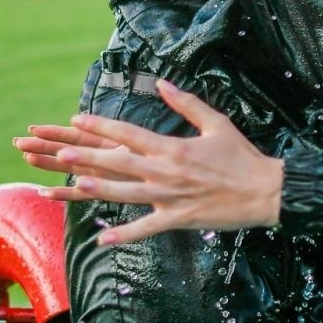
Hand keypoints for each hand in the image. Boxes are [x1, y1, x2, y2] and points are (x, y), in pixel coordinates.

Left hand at [32, 80, 283, 244]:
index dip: (100, 126)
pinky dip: (124, 234)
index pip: (128, 134)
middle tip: (56, 151)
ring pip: (124, 194)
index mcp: (172, 147)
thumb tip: (163, 84)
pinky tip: (102, 238)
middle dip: (83, 155)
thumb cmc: (242, 156)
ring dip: (95, 190)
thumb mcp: (217, 123)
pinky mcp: (177, 220)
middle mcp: (165, 172)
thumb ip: (186, 104)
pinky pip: (146, 228)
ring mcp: (169, 198)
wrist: (266, 192)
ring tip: (70, 185)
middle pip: (116, 162)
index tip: (75, 119)